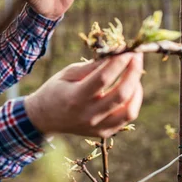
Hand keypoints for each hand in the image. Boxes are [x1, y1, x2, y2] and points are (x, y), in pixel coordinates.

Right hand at [24, 53, 143, 138]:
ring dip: (136, 89)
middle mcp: (88, 114)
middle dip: (134, 72)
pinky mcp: (104, 133)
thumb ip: (90, 66)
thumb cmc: (55, 90)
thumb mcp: (67, 73)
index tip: (128, 49)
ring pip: (129, 110)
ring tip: (134, 74)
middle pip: (121, 94)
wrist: (44, 118)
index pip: (104, 77)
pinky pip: (126, 118)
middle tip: (137, 57)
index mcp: (75, 97)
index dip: (119, 62)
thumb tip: (114, 54)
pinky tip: (130, 89)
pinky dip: (133, 102)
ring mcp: (97, 126)